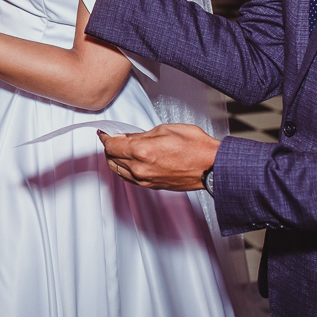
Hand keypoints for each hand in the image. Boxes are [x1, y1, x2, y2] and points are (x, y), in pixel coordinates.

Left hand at [98, 123, 220, 190]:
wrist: (212, 166)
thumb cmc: (195, 146)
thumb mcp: (165, 130)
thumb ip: (141, 135)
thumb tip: (126, 137)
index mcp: (142, 151)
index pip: (111, 145)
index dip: (105, 137)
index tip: (104, 133)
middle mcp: (140, 169)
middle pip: (112, 159)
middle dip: (109, 148)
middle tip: (112, 139)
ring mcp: (146, 180)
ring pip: (119, 171)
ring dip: (115, 160)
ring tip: (119, 150)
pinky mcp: (153, 186)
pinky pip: (130, 179)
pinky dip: (125, 170)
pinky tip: (129, 162)